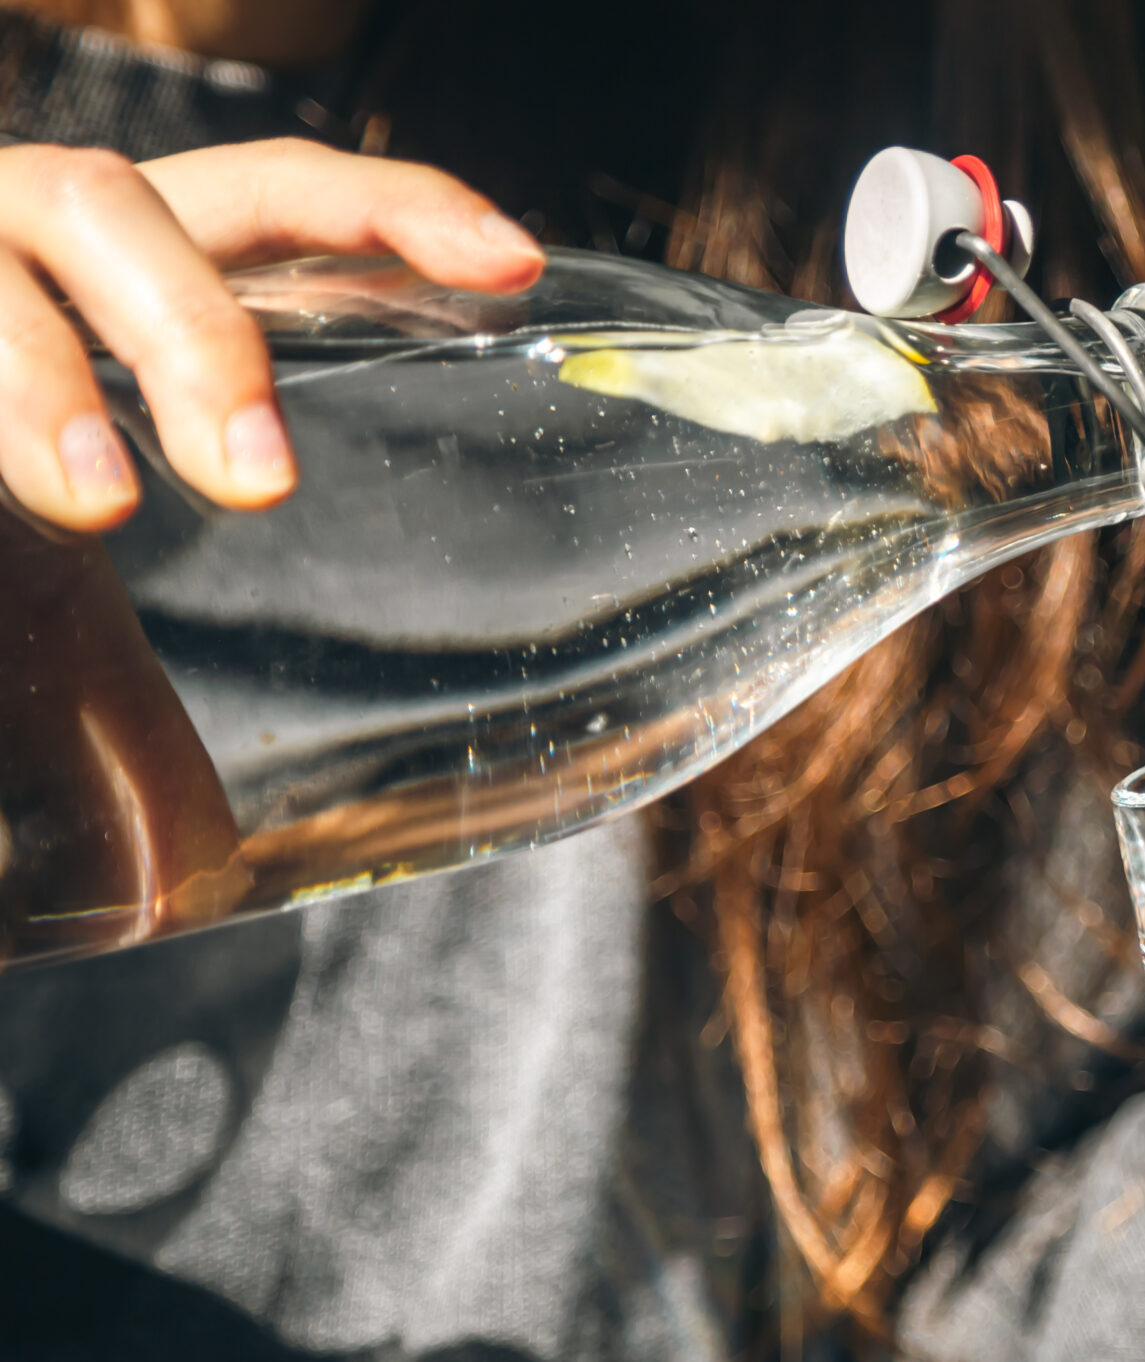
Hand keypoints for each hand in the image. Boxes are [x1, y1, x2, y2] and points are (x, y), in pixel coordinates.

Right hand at [0, 138, 543, 531]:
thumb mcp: (132, 484)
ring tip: (98, 501)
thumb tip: (231, 804)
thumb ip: (210, 549)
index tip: (508, 262)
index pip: (280, 186)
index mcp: (145, 236)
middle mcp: (43, 225)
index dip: (390, 205)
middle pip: (117, 208)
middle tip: (260, 481)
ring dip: (45, 390)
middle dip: (196, 335)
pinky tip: (31, 490)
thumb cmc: (24, 450)